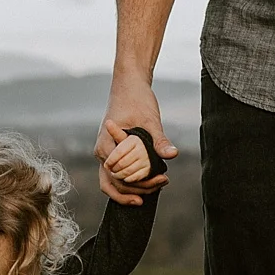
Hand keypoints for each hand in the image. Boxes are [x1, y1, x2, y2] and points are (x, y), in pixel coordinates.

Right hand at [97, 72, 177, 203]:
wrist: (128, 85)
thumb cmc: (137, 99)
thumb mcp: (150, 120)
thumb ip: (159, 140)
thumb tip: (172, 155)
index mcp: (106, 145)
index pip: (117, 176)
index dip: (138, 184)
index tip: (160, 181)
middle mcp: (102, 153)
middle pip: (114, 184)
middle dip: (137, 189)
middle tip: (162, 184)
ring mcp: (106, 154)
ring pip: (114, 182)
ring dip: (134, 188)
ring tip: (158, 185)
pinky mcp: (113, 152)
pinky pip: (118, 174)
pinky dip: (132, 181)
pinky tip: (151, 180)